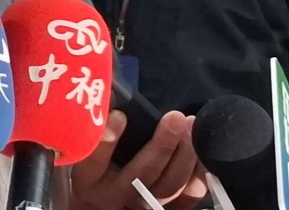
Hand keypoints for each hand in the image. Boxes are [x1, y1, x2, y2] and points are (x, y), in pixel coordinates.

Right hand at [70, 109, 206, 209]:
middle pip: (141, 176)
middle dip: (162, 146)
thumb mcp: (88, 143)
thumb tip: (109, 90)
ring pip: (170, 186)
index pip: (94, 162)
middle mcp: (116, 196)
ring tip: (189, 125)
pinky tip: (200, 146)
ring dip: (184, 155)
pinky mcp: (170, 207)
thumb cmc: (98, 160)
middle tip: (175, 118)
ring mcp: (144, 205)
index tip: (120, 116)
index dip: (108, 140)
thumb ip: (96, 121)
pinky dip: (199, 170)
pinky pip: (190, 193)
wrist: (107, 196)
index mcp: (90, 179)